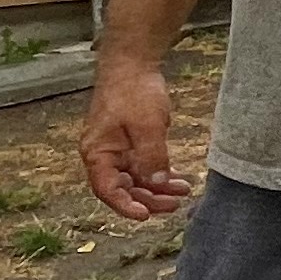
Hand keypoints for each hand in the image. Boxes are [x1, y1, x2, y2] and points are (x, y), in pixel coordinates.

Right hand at [80, 63, 189, 218]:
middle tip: (175, 204)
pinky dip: (158, 175)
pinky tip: (177, 180)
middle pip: (123, 189)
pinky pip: (143, 168)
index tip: (145, 215)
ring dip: (157, 189)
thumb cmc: (132, 90)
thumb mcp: (146, 125)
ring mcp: (116, 151)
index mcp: (97, 153)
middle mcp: (103, 156)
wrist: (133, 63)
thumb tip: (158, 183)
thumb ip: (152, 156)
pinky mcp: (130, 144)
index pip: (107, 190)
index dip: (125, 206)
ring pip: (135, 180)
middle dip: (149, 199)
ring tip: (183, 192)